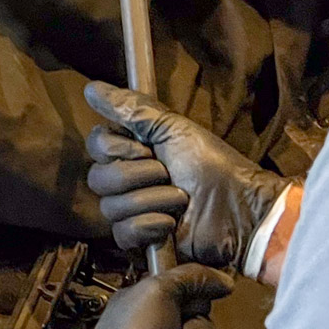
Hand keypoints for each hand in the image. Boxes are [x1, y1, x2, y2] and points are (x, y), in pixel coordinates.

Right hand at [84, 81, 289, 268]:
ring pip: (111, 207)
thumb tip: (91, 88)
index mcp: (131, 151)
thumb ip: (130, 108)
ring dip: (153, 200)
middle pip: (98, 178)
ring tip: (181, 199)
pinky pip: (124, 233)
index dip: (118, 148)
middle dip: (138, 176)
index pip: (96, 145)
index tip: (147, 149)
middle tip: (168, 173)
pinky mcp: (140, 240)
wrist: (238, 206)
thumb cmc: (211, 164)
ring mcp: (132, 211)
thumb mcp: (172, 127)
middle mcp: (126, 180)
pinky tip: (172, 224)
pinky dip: (151, 225)